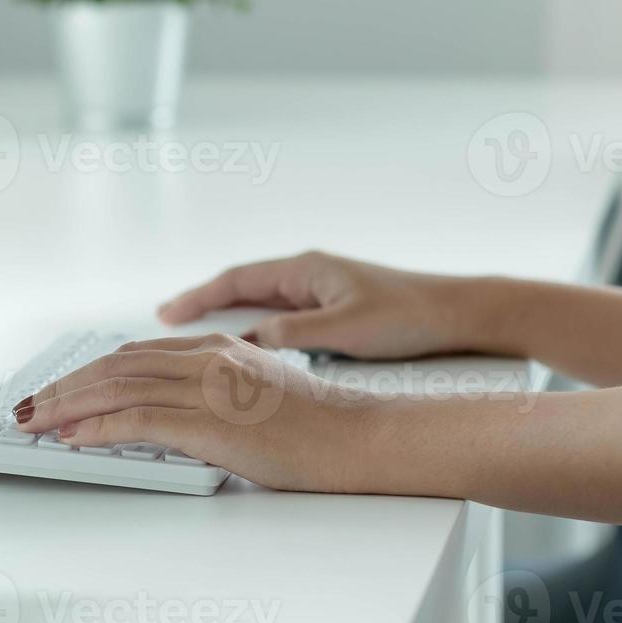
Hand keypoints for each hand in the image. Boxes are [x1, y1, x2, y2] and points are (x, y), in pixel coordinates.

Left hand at [12, 334, 374, 493]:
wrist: (358, 439)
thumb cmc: (316, 429)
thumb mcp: (255, 395)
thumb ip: (211, 394)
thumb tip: (166, 415)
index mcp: (217, 348)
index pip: (135, 355)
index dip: (89, 372)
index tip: (59, 389)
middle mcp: (207, 359)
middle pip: (115, 366)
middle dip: (65, 387)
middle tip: (29, 405)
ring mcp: (208, 388)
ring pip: (117, 388)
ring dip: (66, 406)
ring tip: (34, 421)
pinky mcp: (210, 421)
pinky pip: (137, 419)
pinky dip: (96, 427)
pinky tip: (72, 437)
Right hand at [157, 252, 475, 361]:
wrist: (458, 314)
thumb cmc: (408, 316)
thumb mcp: (343, 330)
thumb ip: (292, 334)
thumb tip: (248, 341)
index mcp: (305, 270)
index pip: (236, 280)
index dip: (197, 297)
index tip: (166, 312)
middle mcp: (308, 276)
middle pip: (241, 290)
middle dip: (201, 306)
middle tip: (164, 323)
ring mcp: (319, 293)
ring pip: (259, 305)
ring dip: (226, 319)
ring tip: (194, 341)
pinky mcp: (332, 311)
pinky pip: (279, 319)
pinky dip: (255, 332)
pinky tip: (246, 352)